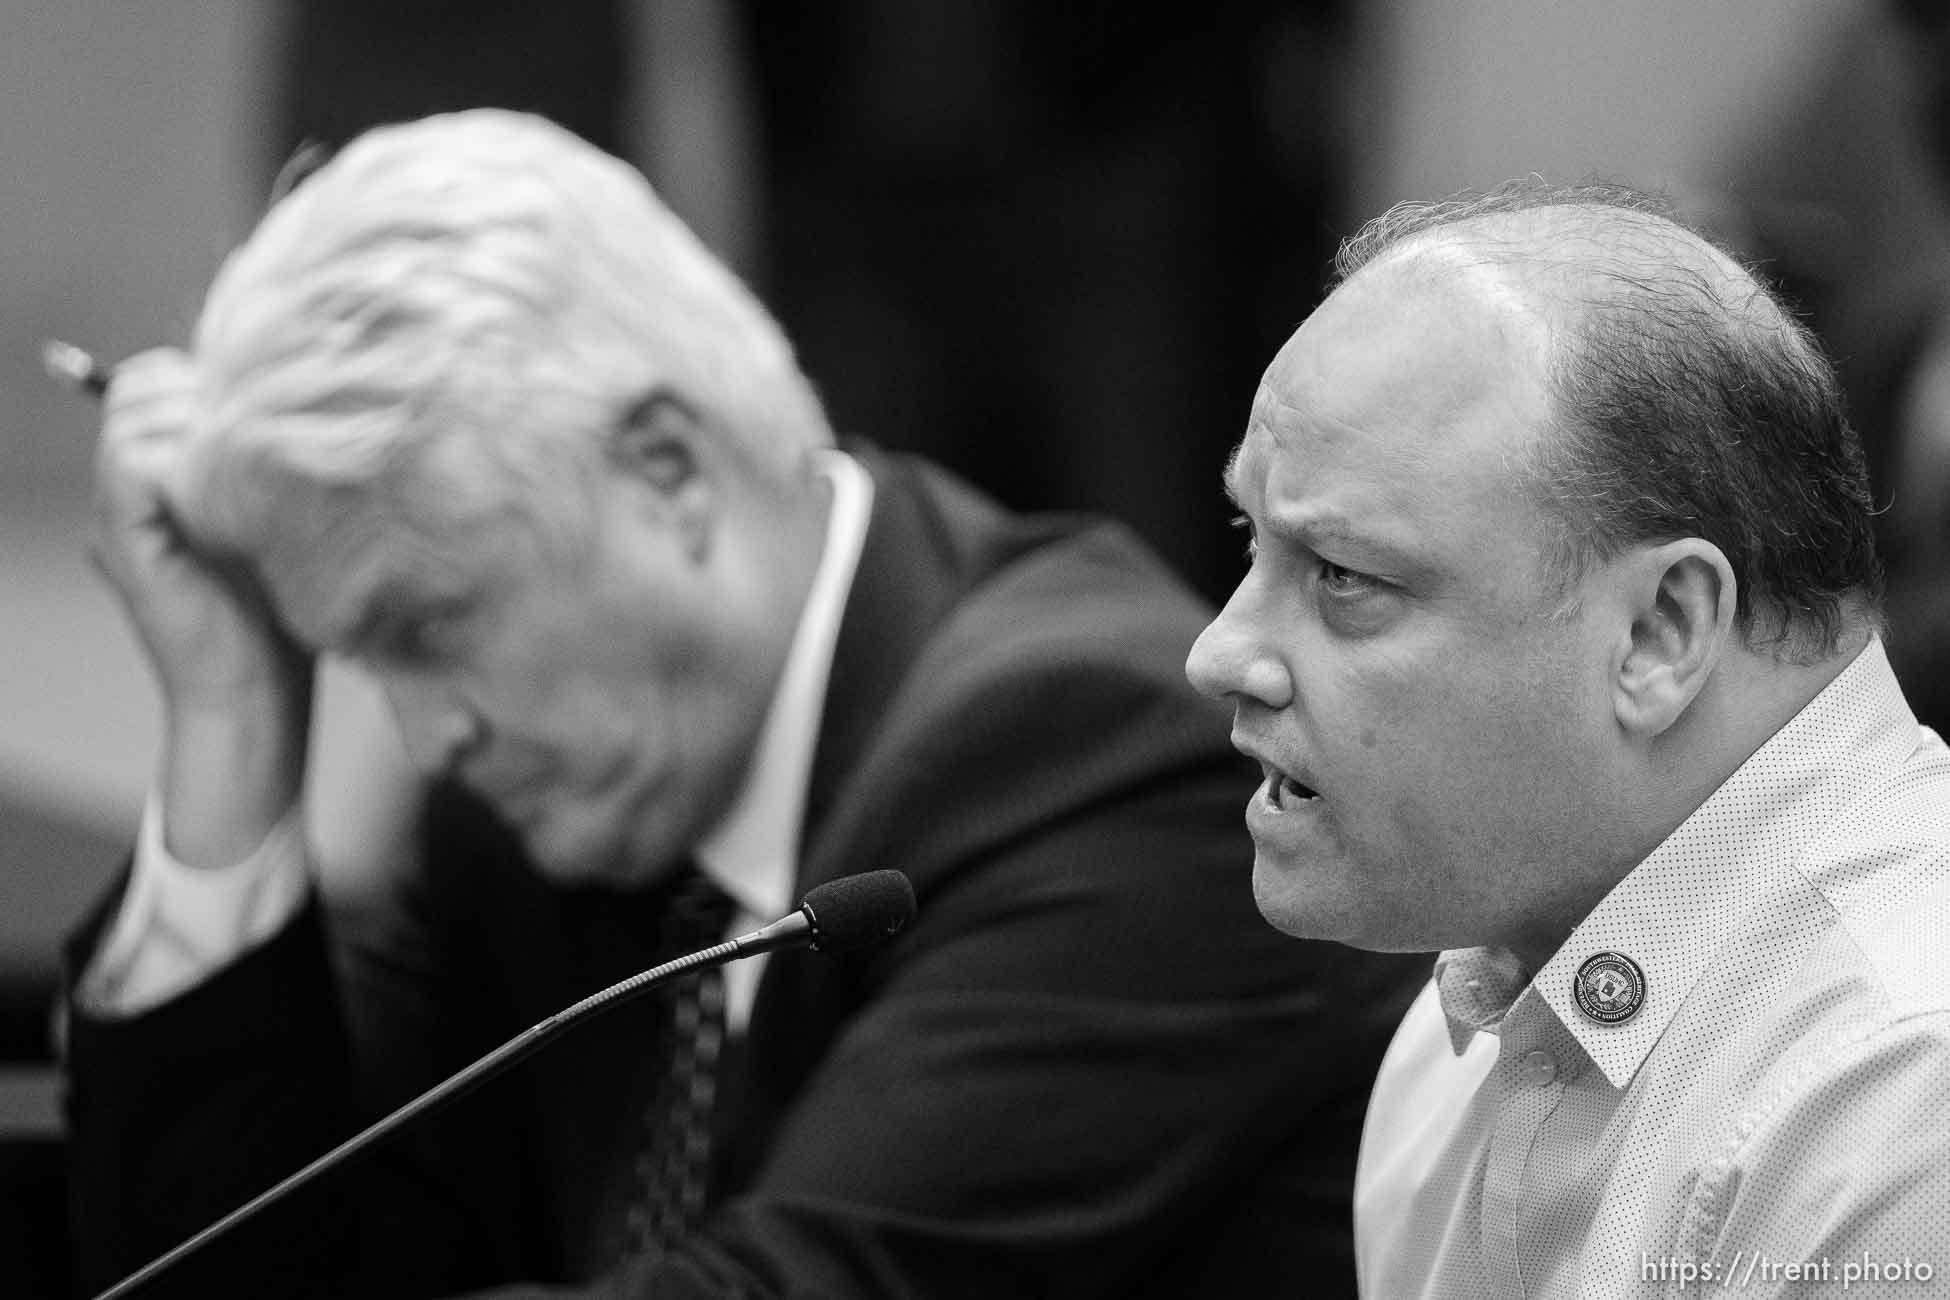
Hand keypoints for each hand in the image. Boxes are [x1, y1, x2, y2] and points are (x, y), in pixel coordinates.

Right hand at [92, 347, 312, 865]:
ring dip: (204, 422)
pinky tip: (241, 489)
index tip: (278, 401)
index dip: (215, 376)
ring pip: (136, 417)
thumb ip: (275, 468)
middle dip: (210, 389)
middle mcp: (127, 488)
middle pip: (143, 386)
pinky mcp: (123, 541)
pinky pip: (133, 466)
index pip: (161, 380)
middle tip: (275, 428)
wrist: (256, 699)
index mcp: (163, 475)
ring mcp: (117, 514)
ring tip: (262, 461)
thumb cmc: (289, 616)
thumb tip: (317, 405)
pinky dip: (186, 460)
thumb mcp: (288, 521)